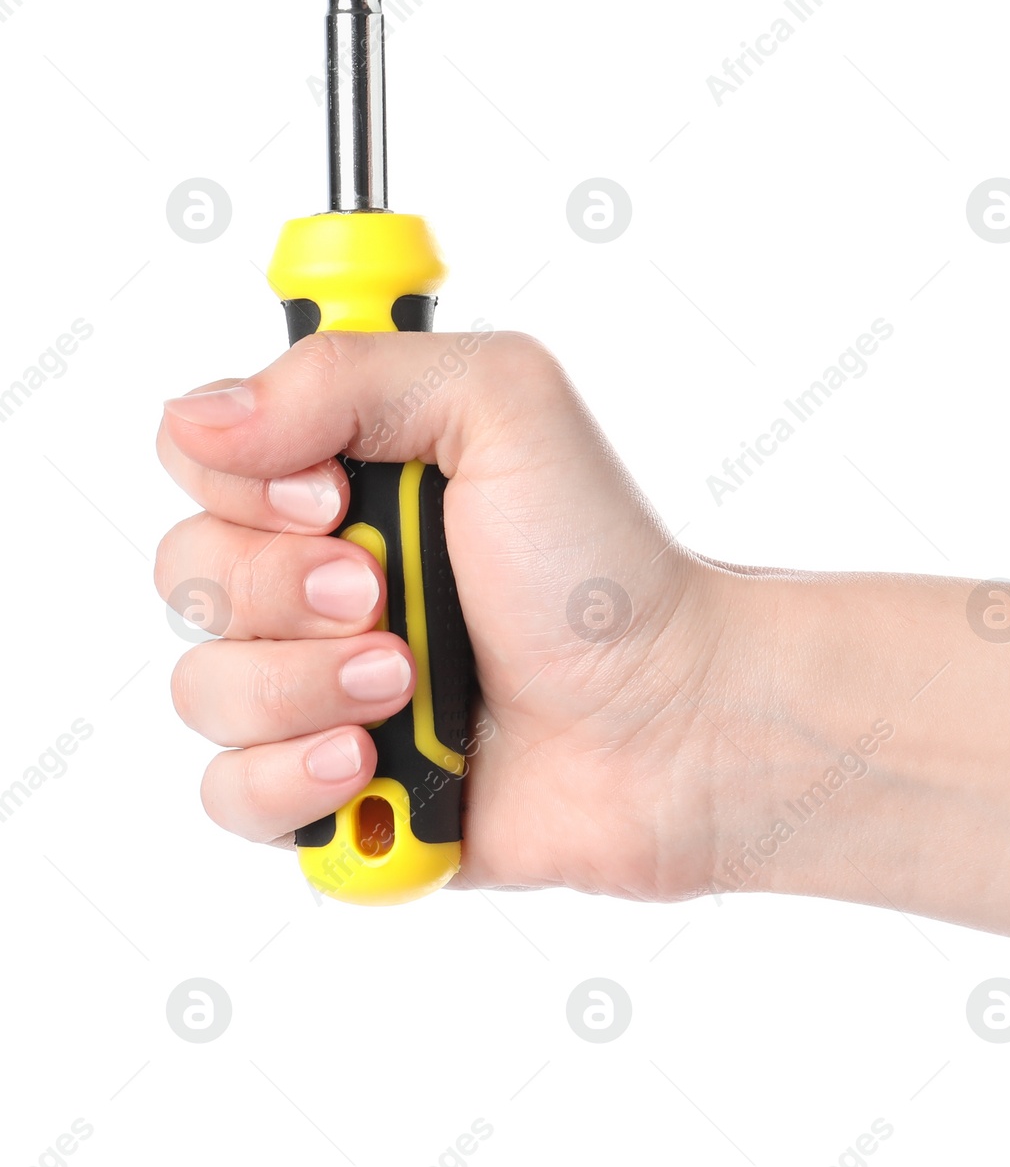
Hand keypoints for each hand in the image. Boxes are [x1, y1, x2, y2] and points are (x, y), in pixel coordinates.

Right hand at [156, 330, 742, 896]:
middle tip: (381, 598)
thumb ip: (349, 374)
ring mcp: (321, 684)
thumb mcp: (502, 405)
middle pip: (186, 573)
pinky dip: (292, 780)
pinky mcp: (330, 787)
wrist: (666, 716)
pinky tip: (370, 763)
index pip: (198, 455)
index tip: (334, 500)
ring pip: (201, 688)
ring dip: (304, 685)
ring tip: (409, 684)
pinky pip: (228, 793)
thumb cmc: (599, 562)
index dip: (242, 481)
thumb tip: (196, 416)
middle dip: (282, 591)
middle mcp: (319, 576)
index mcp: (346, 475)